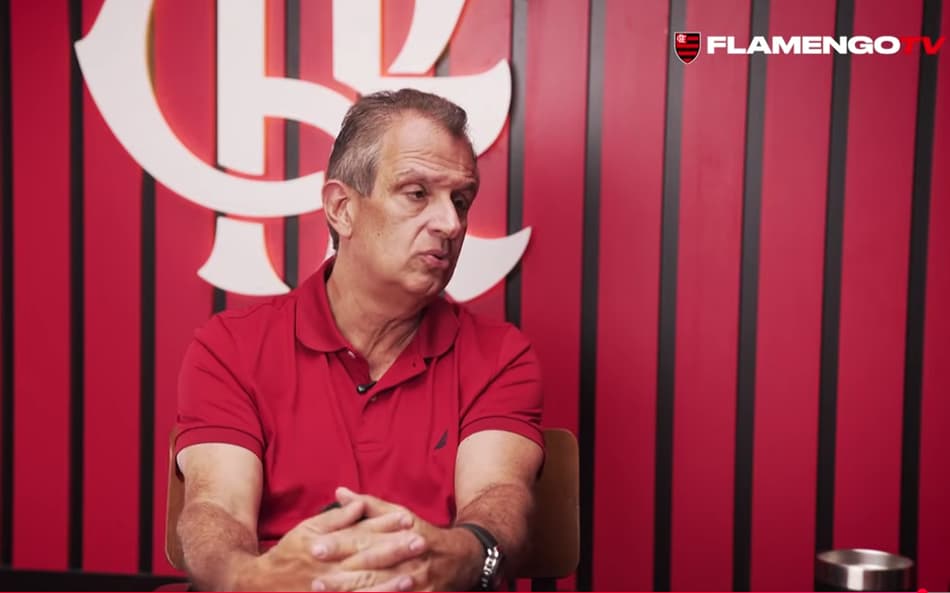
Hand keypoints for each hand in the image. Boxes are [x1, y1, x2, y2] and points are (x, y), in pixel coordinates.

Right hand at [234, 499, 426, 590]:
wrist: (262, 585)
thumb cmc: (289, 553)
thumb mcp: (308, 529)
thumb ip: (336, 518)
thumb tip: (358, 503)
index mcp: (326, 546)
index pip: (361, 533)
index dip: (385, 526)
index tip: (408, 520)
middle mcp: (330, 570)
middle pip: (366, 559)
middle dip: (394, 551)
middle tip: (420, 543)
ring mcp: (331, 591)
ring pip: (363, 586)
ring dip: (388, 583)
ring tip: (412, 576)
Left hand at [308, 488, 482, 591]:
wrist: (464, 558)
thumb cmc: (423, 534)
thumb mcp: (400, 515)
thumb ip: (369, 506)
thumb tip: (339, 492)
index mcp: (403, 533)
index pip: (367, 539)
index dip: (341, 544)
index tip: (315, 547)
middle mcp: (411, 557)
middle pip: (372, 568)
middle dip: (343, 576)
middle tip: (315, 579)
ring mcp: (418, 582)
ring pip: (382, 590)